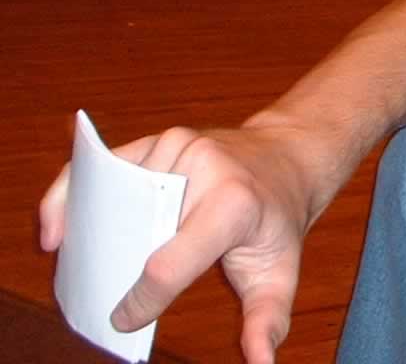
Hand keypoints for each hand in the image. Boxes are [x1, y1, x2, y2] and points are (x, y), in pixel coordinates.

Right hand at [39, 123, 316, 363]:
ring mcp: (179, 146)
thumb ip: (267, 320)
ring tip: (80, 267)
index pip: (169, 265)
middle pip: (134, 230)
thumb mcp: (281, 271)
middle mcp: (205, 167)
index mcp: (233, 205)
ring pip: (115, 200)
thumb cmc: (278, 219)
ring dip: (92, 234)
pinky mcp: (159, 139)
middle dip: (111, 267)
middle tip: (96, 298)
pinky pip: (102, 169)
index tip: (125, 321)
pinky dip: (72, 197)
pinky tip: (60, 230)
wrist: (288, 157)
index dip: (140, 301)